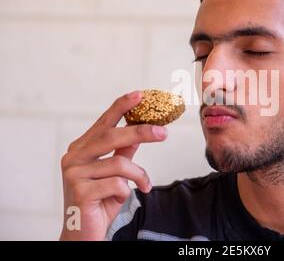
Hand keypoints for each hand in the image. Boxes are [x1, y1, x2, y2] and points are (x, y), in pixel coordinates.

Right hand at [59, 91, 166, 239]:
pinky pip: (117, 184)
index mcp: (81, 149)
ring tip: (144, 186)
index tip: (140, 94)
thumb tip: (142, 130)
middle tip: (164, 133)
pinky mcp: (79, 190)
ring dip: (138, 175)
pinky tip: (123, 198)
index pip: (103, 122)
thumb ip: (124, 152)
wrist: (83, 234)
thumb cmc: (100, 201)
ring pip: (119, 163)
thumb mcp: (115, 173)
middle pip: (111, 136)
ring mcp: (74, 173)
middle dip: (140, 132)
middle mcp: (73, 157)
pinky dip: (128, 191)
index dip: (121, 107)